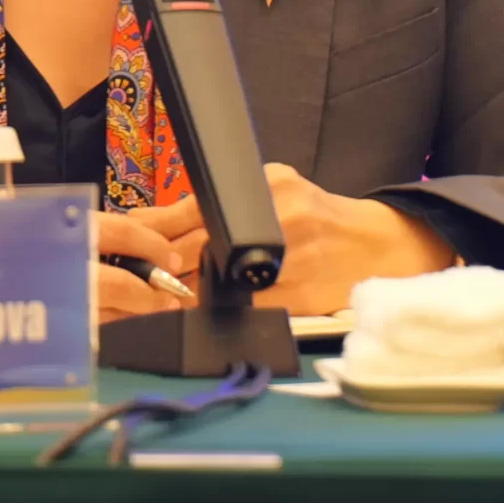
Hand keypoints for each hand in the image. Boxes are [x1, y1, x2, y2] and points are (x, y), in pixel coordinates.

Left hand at [111, 163, 457, 320]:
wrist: (371, 248)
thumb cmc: (314, 214)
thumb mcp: (271, 188)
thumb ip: (216, 201)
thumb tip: (154, 219)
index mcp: (265, 191)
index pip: (190, 214)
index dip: (153, 234)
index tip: (132, 246)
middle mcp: (272, 225)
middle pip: (193, 252)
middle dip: (160, 268)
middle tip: (137, 276)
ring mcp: (281, 265)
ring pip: (210, 288)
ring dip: (181, 296)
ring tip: (162, 297)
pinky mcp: (290, 299)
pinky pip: (236, 312)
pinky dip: (213, 314)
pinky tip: (197, 313)